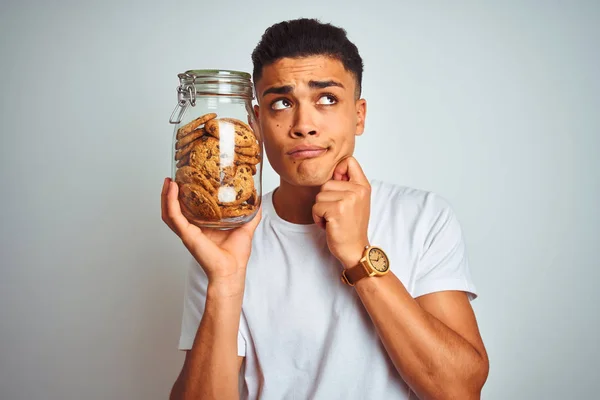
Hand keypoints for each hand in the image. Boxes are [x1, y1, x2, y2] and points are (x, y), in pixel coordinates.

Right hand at [161, 178, 261, 293]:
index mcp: (202, 227)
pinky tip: (172, 189)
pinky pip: (174, 215)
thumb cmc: (236, 255)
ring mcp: (187, 231)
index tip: (186, 179)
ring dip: (166, 195)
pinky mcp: (187, 234)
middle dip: (171, 193)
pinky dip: (170, 202)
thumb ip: (251, 214)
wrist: (232, 270)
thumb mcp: (245, 227)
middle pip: (175, 209)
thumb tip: (258, 200)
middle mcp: (192, 229)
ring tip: (169, 181)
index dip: (185, 195)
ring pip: (169, 211)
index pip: (189, 208)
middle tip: (173, 178)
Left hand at [312, 156, 370, 268]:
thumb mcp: (356, 200)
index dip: (338, 171)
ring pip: (319, 195)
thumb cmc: (351, 226)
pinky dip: (318, 218)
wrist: (355, 249)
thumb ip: (348, 183)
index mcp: (363, 186)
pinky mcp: (337, 210)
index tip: (338, 188)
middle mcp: (358, 190)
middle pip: (327, 182)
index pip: (349, 161)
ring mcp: (348, 200)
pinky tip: (329, 225)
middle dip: (326, 198)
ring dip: (321, 209)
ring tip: (333, 219)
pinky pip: (316, 207)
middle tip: (336, 212)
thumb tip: (334, 168)